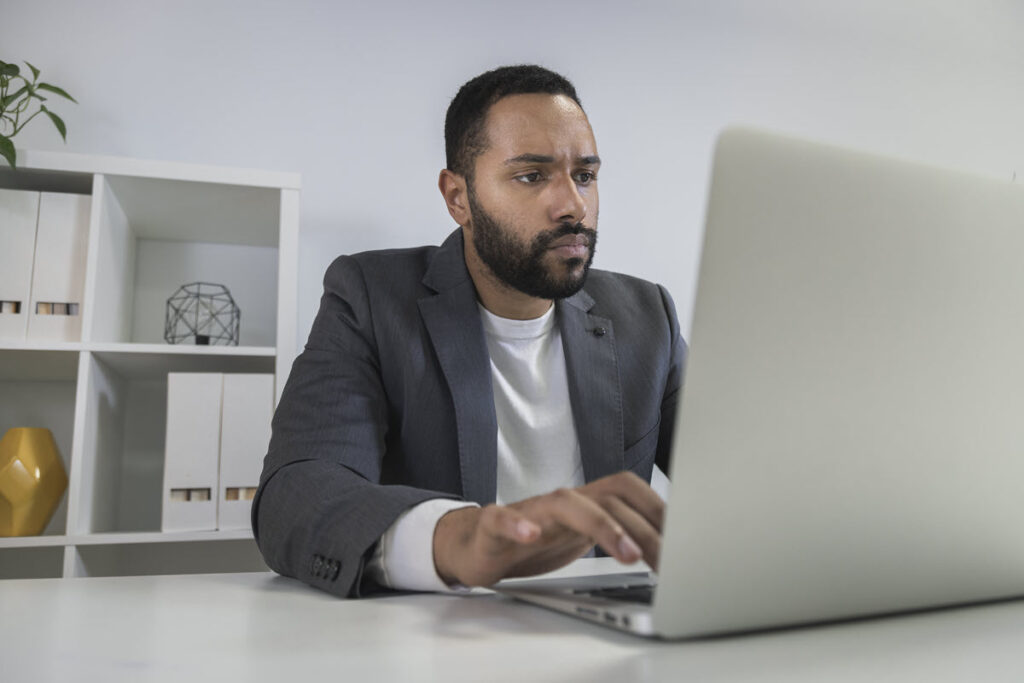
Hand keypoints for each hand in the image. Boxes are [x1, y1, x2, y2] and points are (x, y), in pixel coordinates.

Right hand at [432, 471, 663, 586]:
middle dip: (644, 529)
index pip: (628, 490)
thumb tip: (669, 550)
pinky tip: (529, 536)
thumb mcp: (583, 538)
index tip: (688, 535)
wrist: (477, 543)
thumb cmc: (534, 540)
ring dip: (603, 526)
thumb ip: (618, 536)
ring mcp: (529, 511)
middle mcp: (562, 502)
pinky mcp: (493, 526)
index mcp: (585, 502)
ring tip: (628, 554)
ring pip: (567, 504)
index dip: (658, 508)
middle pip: (610, 501)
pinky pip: (502, 519)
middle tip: (668, 561)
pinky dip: (516, 525)